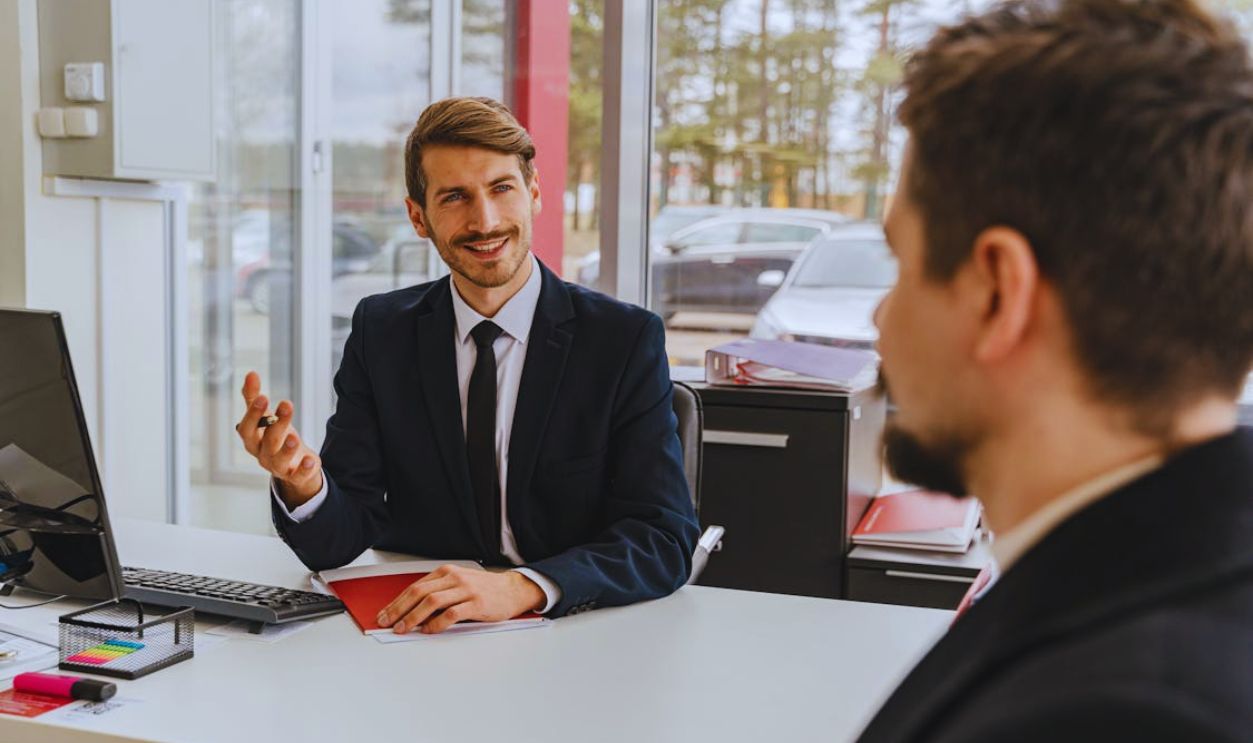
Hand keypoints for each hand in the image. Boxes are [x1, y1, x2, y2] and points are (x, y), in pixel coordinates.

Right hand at [236, 371, 322, 508]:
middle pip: (268, 440)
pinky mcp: (296, 476)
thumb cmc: (274, 437)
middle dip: (277, 423)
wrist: (292, 466)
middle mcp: (263, 455)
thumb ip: (254, 398)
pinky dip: (304, 469)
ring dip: (287, 448)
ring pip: (280, 460)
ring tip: (294, 436)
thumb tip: (250, 374)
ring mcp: (279, 467)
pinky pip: (299, 475)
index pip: (247, 429)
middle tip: (287, 404)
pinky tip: (310, 459)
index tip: (263, 397)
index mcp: (253, 440)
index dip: (253, 414)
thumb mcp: (265, 418)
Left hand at [376, 565, 545, 634]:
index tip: (385, 614)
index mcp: (446, 572)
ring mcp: (466, 590)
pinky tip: (428, 630)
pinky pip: (452, 613)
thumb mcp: (458, 585)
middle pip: (419, 593)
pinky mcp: (476, 603)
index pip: (414, 587)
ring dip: (413, 617)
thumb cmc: (484, 590)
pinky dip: (437, 623)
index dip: (397, 602)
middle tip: (387, 623)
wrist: (513, 590)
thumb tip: (411, 612)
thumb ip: (438, 594)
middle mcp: (454, 578)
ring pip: (432, 602)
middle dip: (399, 609)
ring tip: (404, 628)